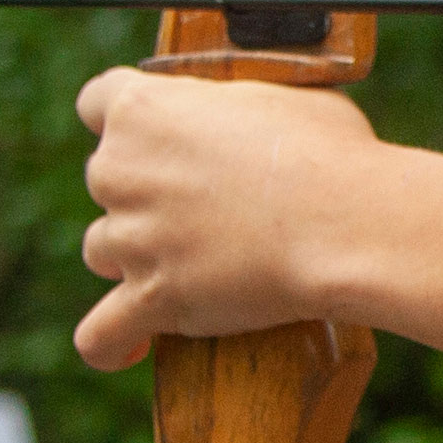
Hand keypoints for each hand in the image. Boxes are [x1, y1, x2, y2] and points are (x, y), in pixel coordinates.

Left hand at [73, 66, 383, 367]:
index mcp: (146, 107)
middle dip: (144, 192)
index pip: (96, 100)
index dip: (124, 120)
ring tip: (191, 265)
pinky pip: (102, 334)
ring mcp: (130, 237)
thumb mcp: (279, 97)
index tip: (154, 136)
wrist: (345, 223)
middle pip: (105, 178)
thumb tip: (243, 124)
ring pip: (104, 249)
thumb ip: (233, 108)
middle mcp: (120, 169)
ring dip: (137, 256)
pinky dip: (112, 343)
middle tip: (204, 204)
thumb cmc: (327, 153)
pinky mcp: (150, 298)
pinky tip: (130, 345)